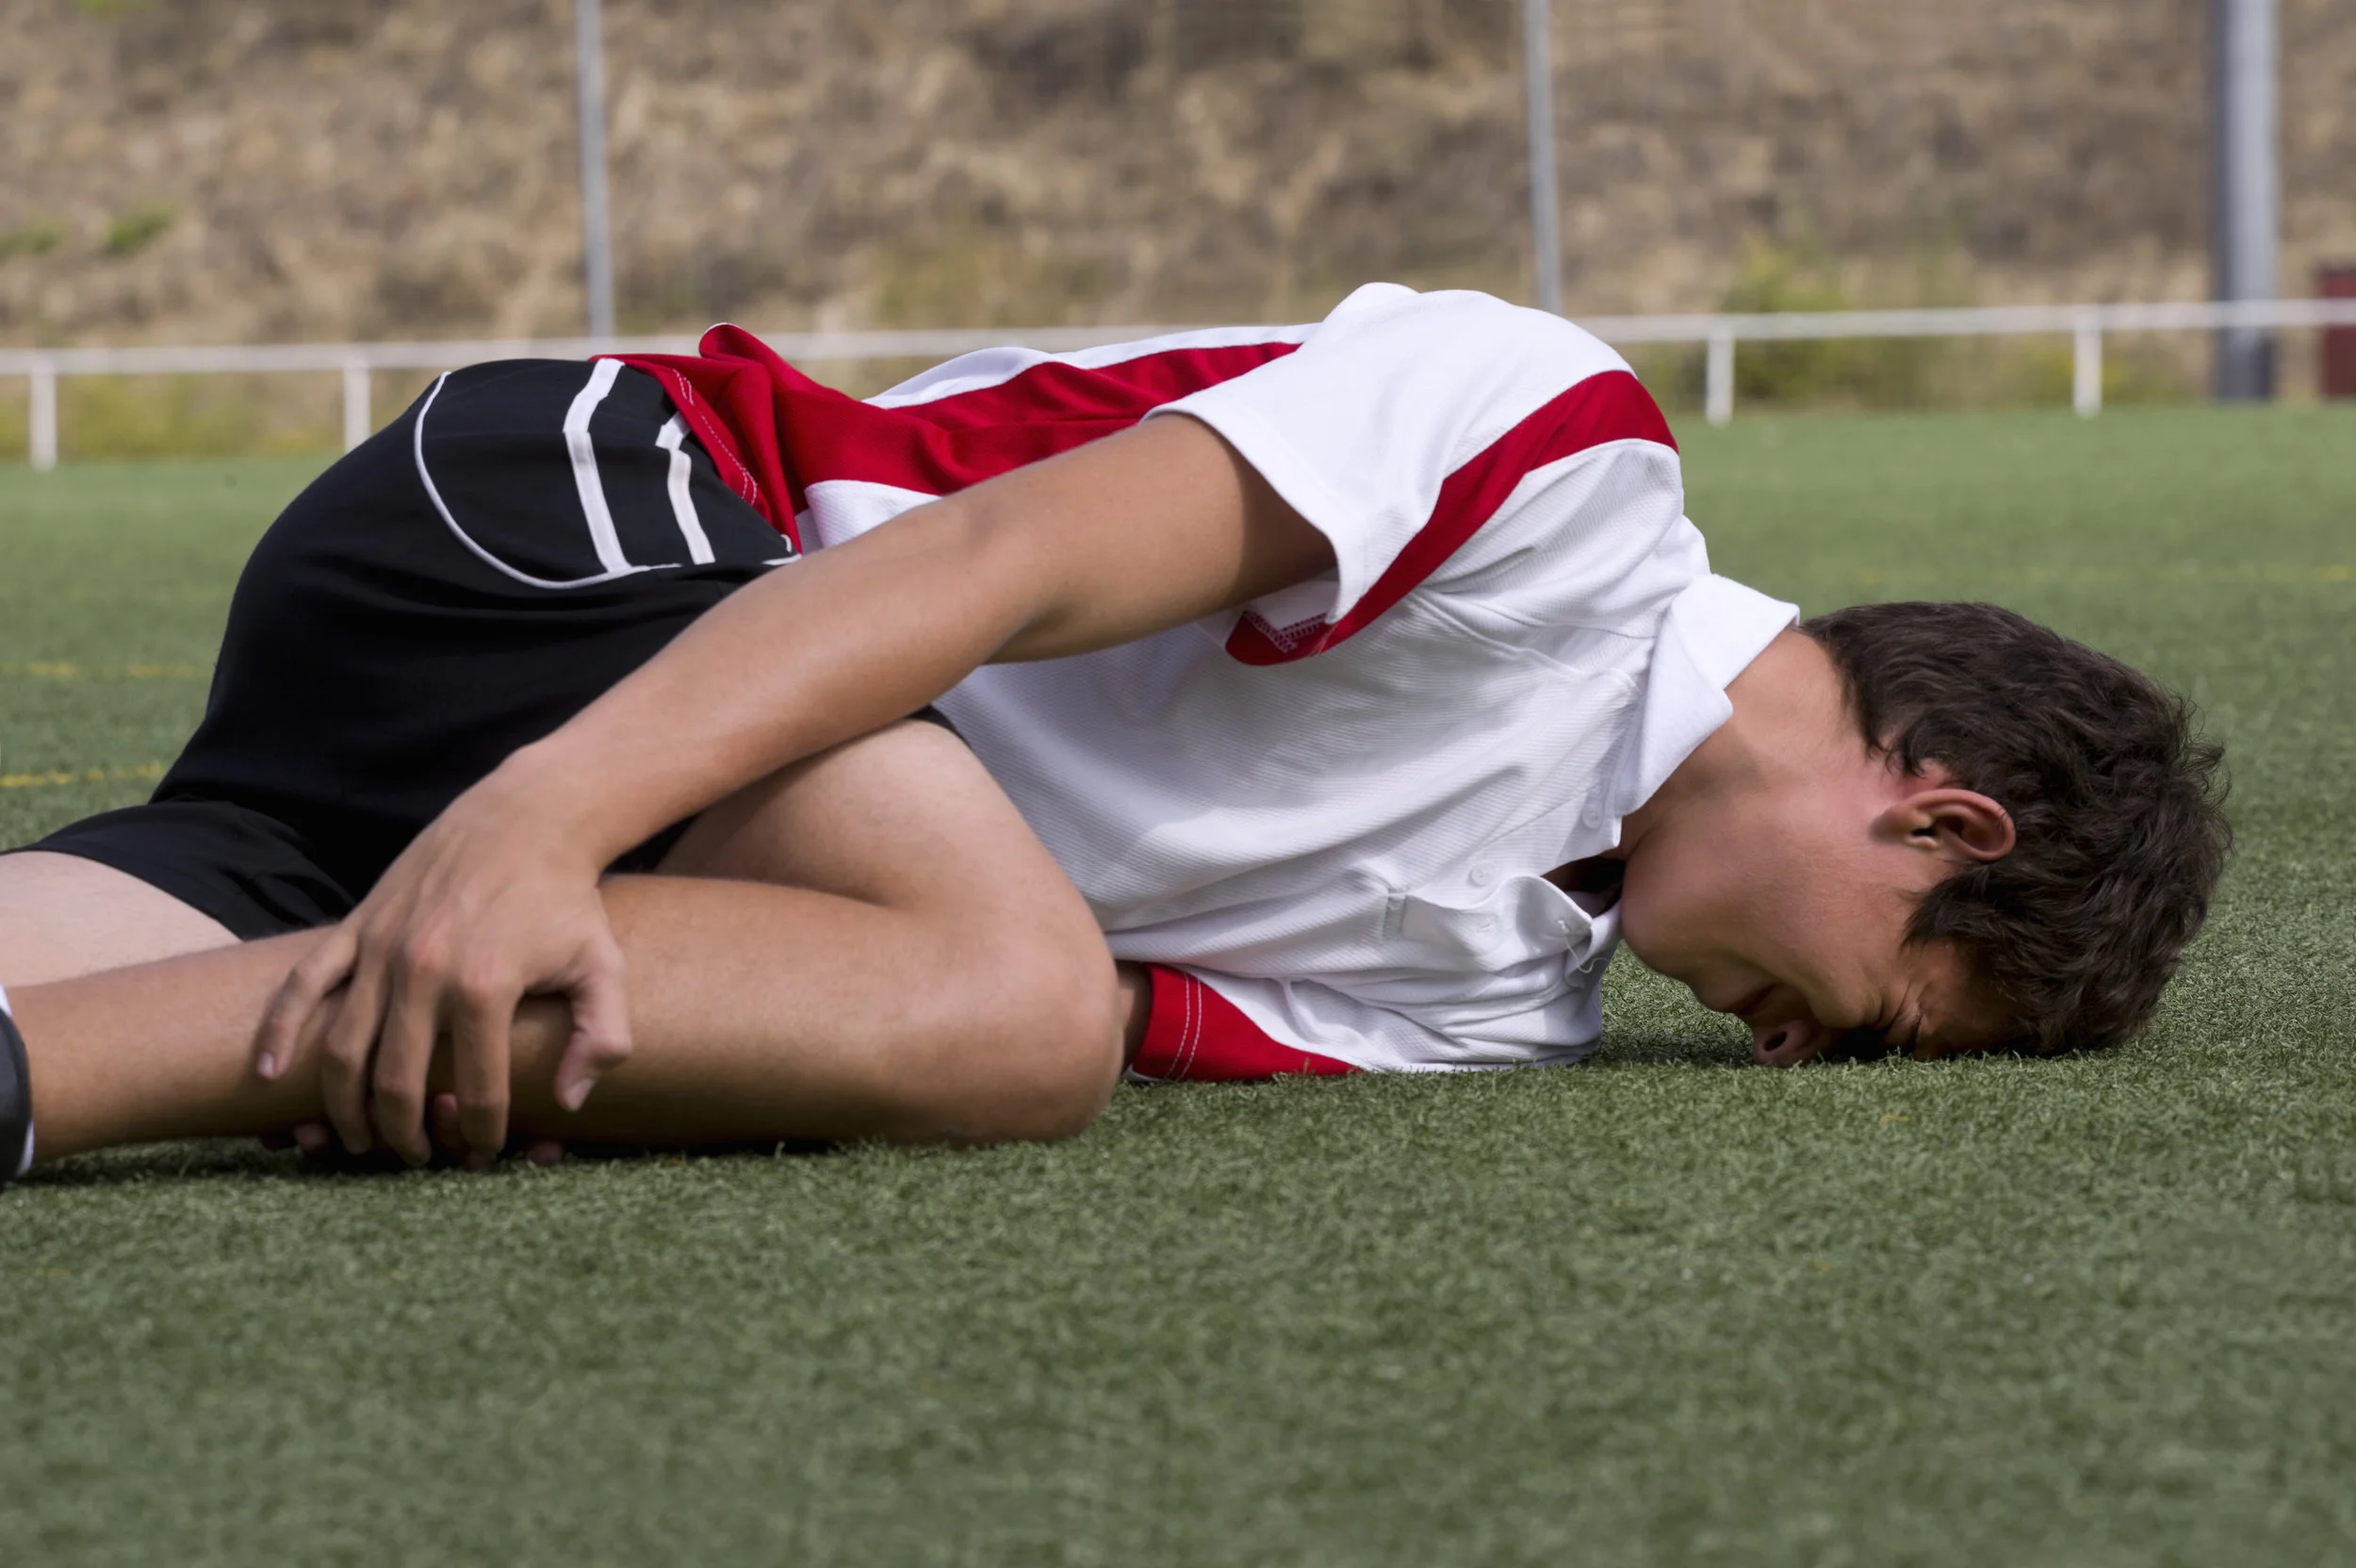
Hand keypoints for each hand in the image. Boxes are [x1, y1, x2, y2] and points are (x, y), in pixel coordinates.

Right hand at [251, 772, 631, 1167]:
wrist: (527, 819)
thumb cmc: (568, 900)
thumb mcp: (606, 967)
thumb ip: (603, 1038)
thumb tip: (568, 1104)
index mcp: (485, 989)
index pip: (477, 1091)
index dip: (481, 1134)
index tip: (483, 1153)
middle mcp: (424, 971)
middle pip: (397, 1083)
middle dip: (405, 1135)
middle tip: (417, 1157)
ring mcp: (383, 948)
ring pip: (343, 1049)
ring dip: (343, 1106)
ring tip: (357, 1140)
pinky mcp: (358, 925)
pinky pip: (303, 986)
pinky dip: (281, 1033)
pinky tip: (270, 1076)